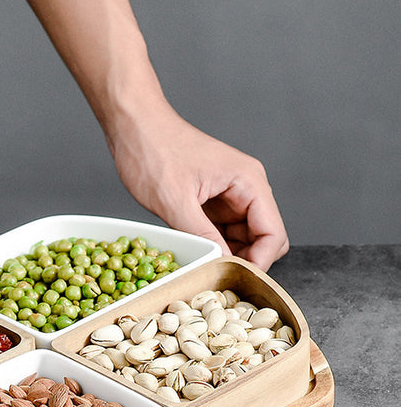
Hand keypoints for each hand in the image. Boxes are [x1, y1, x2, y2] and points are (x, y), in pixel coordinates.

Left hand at [108, 109, 288, 270]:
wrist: (133, 125)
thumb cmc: (152, 151)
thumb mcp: (175, 201)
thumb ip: (202, 235)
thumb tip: (222, 264)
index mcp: (248, 182)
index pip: (274, 233)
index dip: (259, 262)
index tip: (235, 281)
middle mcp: (245, 188)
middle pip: (263, 238)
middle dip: (245, 260)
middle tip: (217, 278)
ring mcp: (228, 195)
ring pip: (242, 238)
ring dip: (227, 254)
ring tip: (202, 268)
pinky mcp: (211, 201)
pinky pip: (221, 231)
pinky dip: (212, 245)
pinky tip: (195, 254)